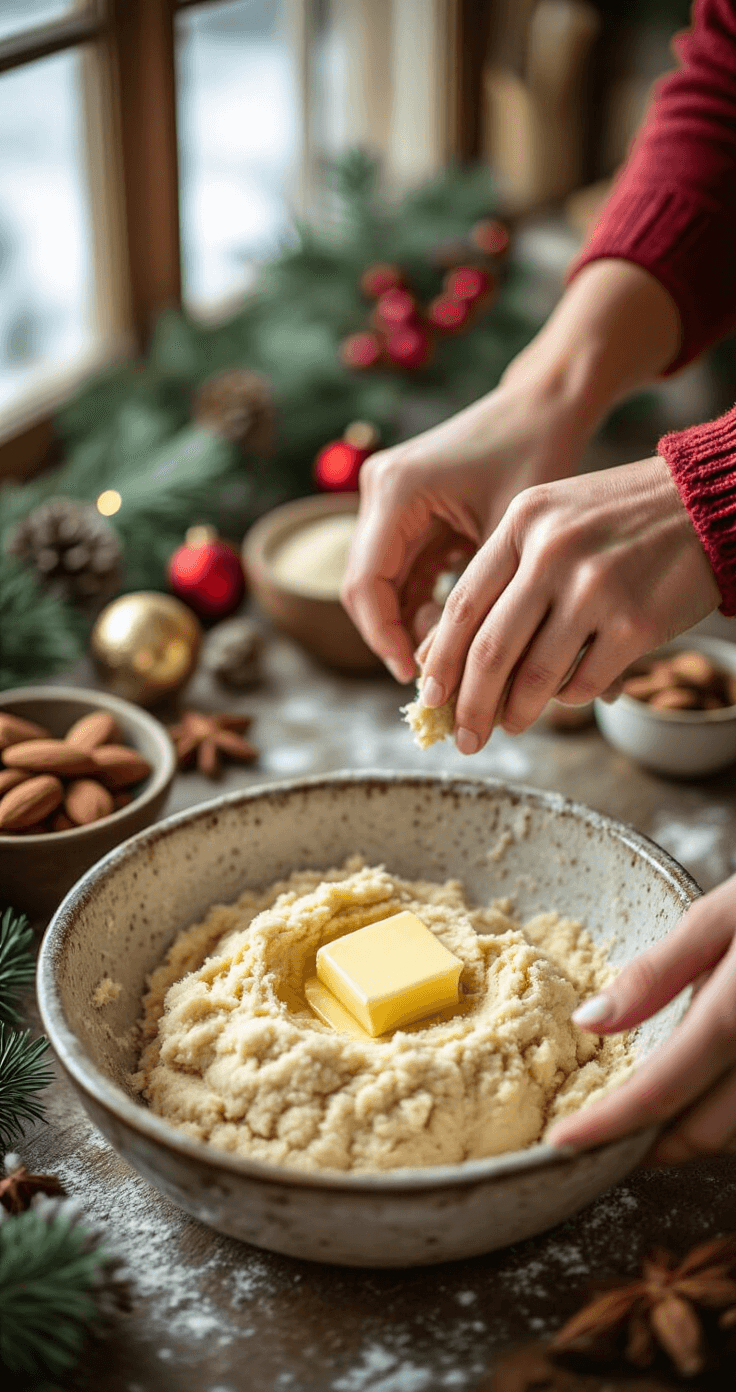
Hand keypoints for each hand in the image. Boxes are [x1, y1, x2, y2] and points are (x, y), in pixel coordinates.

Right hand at [342, 259, 681, 686]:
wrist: (547, 402)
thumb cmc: (539, 454)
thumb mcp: (512, 537)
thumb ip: (481, 605)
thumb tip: (467, 682)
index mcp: (396, 490)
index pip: (366, 586)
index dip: (385, 640)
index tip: (419, 680)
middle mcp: (378, 489)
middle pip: (366, 587)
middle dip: (396, 638)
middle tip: (435, 682)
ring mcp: (387, 497)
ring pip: (383, 583)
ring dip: (410, 624)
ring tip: (451, 664)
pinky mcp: (404, 507)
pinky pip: (402, 569)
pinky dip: (423, 603)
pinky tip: (457, 634)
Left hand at [417, 455, 720, 752]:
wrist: (704, 500)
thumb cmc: (618, 516)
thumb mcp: (552, 519)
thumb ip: (506, 571)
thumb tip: (455, 654)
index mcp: (523, 522)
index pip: (462, 605)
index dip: (440, 659)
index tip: (430, 694)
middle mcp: (553, 554)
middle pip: (490, 650)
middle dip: (469, 705)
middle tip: (464, 737)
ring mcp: (595, 590)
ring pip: (534, 677)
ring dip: (515, 714)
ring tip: (510, 726)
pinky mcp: (635, 625)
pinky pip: (584, 684)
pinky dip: (569, 700)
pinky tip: (566, 696)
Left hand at [547, 875, 735, 1163]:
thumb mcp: (716, 918)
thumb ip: (654, 974)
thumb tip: (589, 1021)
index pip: (661, 1090)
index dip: (607, 1126)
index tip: (562, 1143)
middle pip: (703, 1134)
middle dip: (646, 1147)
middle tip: (599, 1134)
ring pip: (735, 1136)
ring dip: (688, 1137)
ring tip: (641, 1117)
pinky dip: (723, 1116)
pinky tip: (698, 1091)